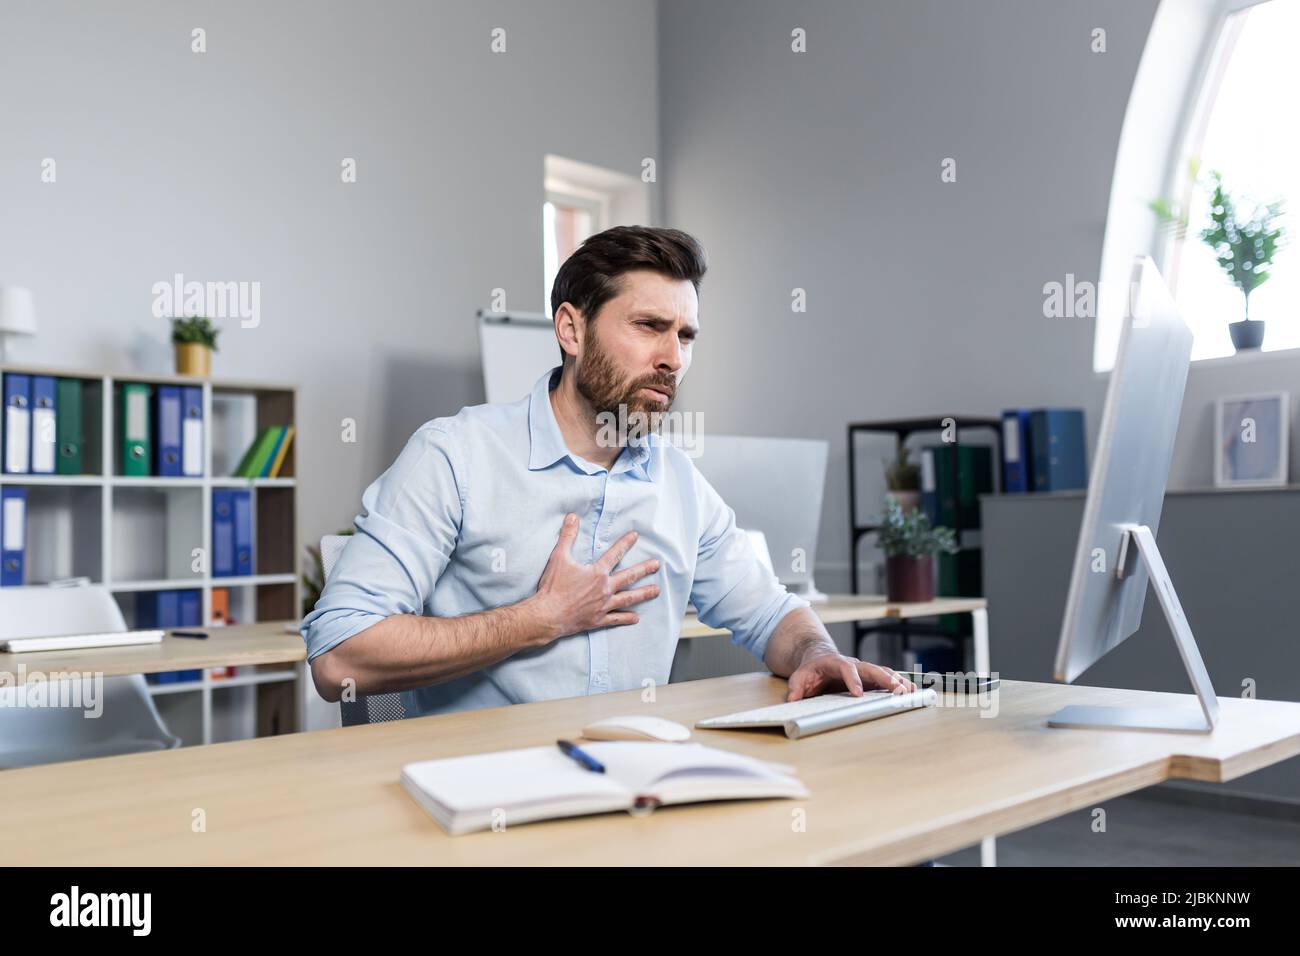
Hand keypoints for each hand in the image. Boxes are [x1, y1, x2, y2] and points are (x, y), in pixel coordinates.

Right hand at [530, 513, 660, 640]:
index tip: (635, 536)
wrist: (548, 615)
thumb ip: (568, 536)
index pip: (615, 554)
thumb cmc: (553, 587)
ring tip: (656, 590)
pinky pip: (616, 619)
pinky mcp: (598, 620)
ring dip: (643, 593)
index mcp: (597, 573)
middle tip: (657, 565)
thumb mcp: (559, 557)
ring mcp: (603, 605)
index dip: (625, 543)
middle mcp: (605, 589)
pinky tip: (636, 618)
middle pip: (629, 577)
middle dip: (644, 569)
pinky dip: (627, 618)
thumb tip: (572, 517)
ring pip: (628, 598)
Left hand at [785, 651, 915, 701]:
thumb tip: (792, 700)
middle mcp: (853, 664)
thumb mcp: (799, 676)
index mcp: (836, 663)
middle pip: (872, 668)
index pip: (846, 669)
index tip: (858, 693)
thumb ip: (795, 687)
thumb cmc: (810, 669)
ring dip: (897, 681)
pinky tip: (912, 692)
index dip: (852, 680)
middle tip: (897, 690)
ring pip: (883, 672)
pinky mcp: (869, 677)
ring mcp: (863, 670)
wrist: (818, 657)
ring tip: (911, 691)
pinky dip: (899, 685)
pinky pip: (886, 679)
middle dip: (885, 679)